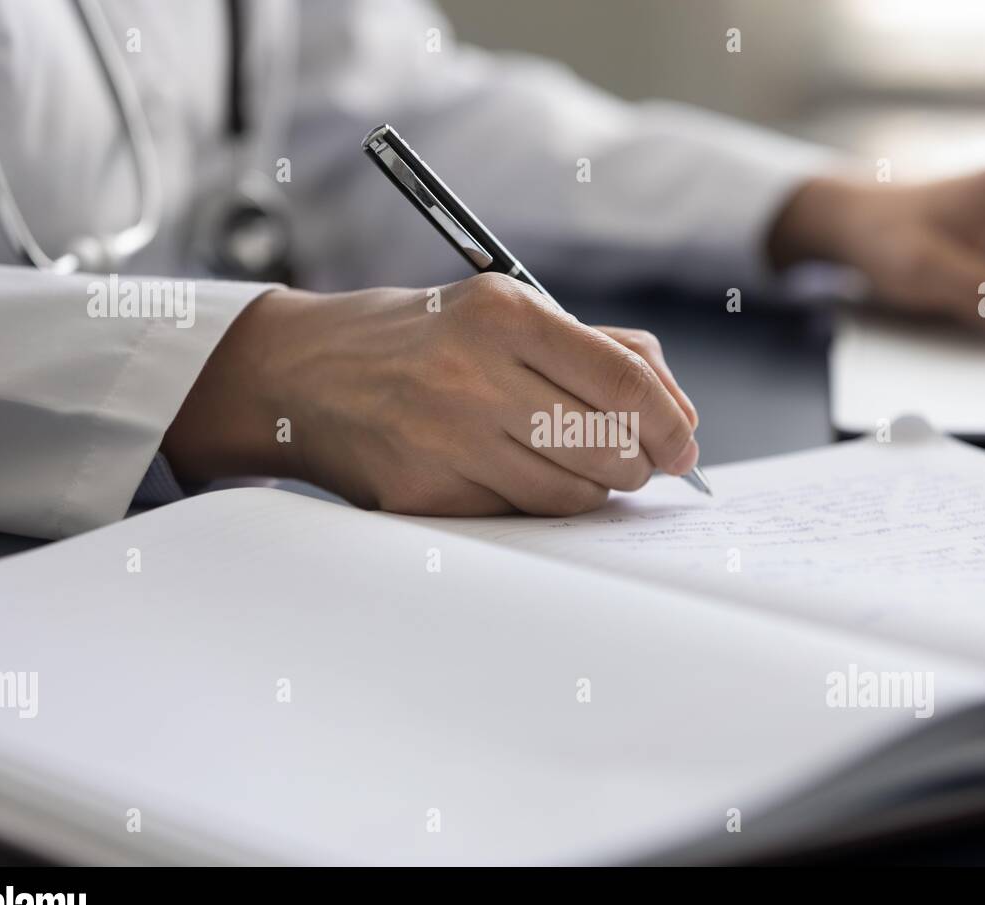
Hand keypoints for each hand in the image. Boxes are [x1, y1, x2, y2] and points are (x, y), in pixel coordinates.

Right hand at [163, 274, 699, 515]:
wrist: (302, 373)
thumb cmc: (421, 339)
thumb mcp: (504, 310)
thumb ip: (600, 349)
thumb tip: (680, 414)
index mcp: (503, 314)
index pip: (623, 380)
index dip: (670, 423)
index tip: (683, 445)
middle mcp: (474, 373)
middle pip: (607, 445)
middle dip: (638, 463)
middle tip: (634, 461)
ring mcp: (445, 439)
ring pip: (571, 492)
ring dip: (595, 489)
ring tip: (577, 465)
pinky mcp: (424, 493)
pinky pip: (519, 515)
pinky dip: (538, 503)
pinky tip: (518, 475)